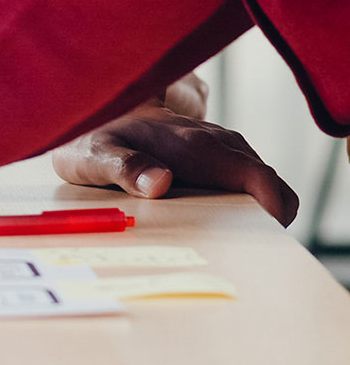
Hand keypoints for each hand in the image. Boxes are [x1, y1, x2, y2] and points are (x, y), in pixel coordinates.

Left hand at [51, 105, 298, 224]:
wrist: (91, 109)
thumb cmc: (91, 135)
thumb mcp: (93, 155)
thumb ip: (122, 167)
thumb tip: (159, 182)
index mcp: (197, 146)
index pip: (259, 178)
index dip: (273, 211)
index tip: (260, 241)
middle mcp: (216, 145)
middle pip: (268, 188)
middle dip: (264, 223)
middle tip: (232, 254)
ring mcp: (217, 150)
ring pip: (257, 187)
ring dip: (249, 217)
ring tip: (217, 247)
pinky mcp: (212, 158)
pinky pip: (242, 185)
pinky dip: (238, 209)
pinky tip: (207, 229)